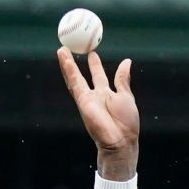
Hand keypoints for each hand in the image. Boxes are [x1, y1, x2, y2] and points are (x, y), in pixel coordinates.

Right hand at [57, 49, 138, 178]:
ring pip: (75, 79)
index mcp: (107, 94)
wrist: (120, 140)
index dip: (95, 65)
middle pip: (83, 76)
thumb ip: (123, 79)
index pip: (99, 77)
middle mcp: (95, 96)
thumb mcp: (126, 95)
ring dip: (67, 64)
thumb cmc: (126, 122)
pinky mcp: (82, 101)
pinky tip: (64, 58)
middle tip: (72, 48)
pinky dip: (69, 70)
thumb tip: (127, 62)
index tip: (92, 53)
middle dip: (78, 63)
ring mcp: (87, 99)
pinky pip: (74, 83)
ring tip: (61, 49)